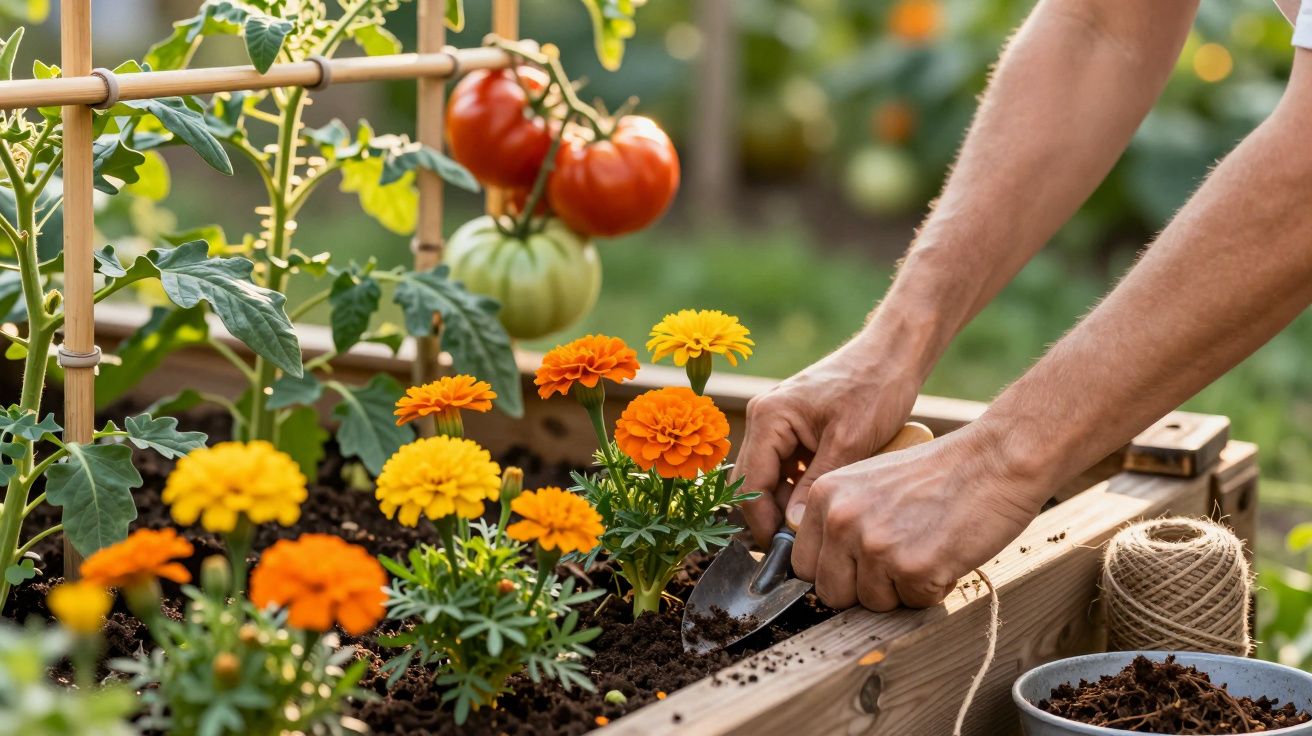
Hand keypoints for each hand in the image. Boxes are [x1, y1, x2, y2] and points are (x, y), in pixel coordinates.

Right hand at [735, 332, 921, 546]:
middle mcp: (764, 418)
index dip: (762, 522)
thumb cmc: (874, 388)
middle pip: (752, 483)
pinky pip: (786, 469)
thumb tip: (794, 529)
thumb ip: (816, 486)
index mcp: (769, 417)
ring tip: (814, 532)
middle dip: (771, 517)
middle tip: (799, 548)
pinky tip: (821, 507)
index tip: (784, 552)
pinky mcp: (793, 429)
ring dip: (786, 505)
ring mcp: (776, 423)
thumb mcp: (849, 443)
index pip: (749, 484)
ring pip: (768, 480)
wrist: (893, 354)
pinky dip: (798, 490)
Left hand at [790, 425, 1042, 609]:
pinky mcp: (913, 567)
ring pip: (873, 604)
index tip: (858, 568)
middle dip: (864, 589)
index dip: (835, 573)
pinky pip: (914, 604)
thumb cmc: (939, 473)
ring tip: (926, 548)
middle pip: (832, 593)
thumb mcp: (869, 483)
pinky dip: (934, 589)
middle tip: (898, 561)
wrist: (994, 459)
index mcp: (825, 497)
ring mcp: (876, 545)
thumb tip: (825, 570)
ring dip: (901, 589)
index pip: (803, 565)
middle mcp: (842, 520)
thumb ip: (842, 520)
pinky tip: (946, 553)